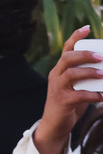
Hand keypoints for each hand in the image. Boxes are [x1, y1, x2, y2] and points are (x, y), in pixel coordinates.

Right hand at [34, 25, 102, 153]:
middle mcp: (56, 76)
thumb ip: (87, 76)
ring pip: (71, 74)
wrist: (55, 125)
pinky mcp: (61, 101)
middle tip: (100, 57)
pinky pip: (78, 95)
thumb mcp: (76, 86)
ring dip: (89, 73)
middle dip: (84, 55)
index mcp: (60, 69)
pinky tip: (101, 96)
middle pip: (67, 58)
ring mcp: (57, 88)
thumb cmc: (70, 103)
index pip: (66, 48)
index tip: (87, 28)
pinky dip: (92, 95)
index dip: (75, 37)